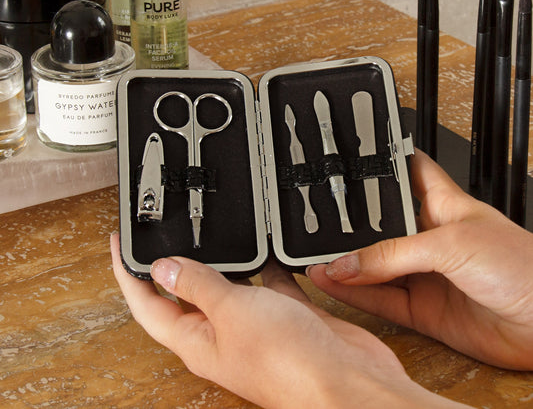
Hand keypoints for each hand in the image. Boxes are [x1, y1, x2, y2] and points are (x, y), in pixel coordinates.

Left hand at [110, 234, 465, 407]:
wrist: (346, 381)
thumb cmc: (289, 361)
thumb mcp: (231, 311)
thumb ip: (198, 285)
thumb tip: (162, 268)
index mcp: (197, 339)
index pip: (147, 304)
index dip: (128, 274)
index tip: (119, 245)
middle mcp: (222, 333)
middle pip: (185, 293)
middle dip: (172, 264)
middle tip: (165, 233)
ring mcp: (254, 323)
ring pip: (228, 285)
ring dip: (220, 262)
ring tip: (212, 233)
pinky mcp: (284, 314)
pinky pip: (266, 283)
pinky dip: (264, 265)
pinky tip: (266, 247)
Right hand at [308, 150, 532, 370]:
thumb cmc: (525, 268)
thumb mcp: (451, 244)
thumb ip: (393, 255)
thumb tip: (349, 263)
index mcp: (443, 204)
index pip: (407, 171)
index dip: (382, 163)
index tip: (351, 158)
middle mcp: (430, 237)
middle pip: (380, 226)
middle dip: (351, 224)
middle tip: (319, 223)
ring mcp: (424, 274)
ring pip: (375, 266)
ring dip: (346, 263)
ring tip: (316, 258)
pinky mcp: (422, 308)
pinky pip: (380, 299)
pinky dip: (354, 293)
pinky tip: (333, 283)